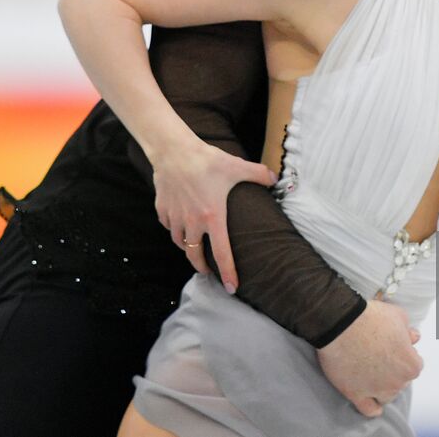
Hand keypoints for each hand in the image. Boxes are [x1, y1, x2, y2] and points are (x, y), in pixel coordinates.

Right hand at [151, 138, 276, 292]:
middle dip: (201, 267)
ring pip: (180, 242)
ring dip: (188, 248)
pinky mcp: (162, 210)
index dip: (227, 272)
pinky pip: (168, 226)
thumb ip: (258, 174)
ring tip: (194, 248)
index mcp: (213, 217)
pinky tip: (180, 225)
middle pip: (195, 256)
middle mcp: (192, 222)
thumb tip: (276, 178)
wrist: (173, 151)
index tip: (230, 288)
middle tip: (208, 271)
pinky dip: (174, 230)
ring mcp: (175, 217)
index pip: (221, 253)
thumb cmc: (206, 160)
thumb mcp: (236, 166)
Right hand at [317, 299, 422, 416]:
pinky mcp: (356, 395)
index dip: (404, 356)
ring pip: (386, 397)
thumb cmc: (372, 317)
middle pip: (400, 382)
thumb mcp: (399, 316)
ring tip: (372, 374)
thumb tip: (414, 337)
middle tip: (379, 357)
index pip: (414, 366)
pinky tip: (372, 403)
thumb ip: (409, 330)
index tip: (394, 348)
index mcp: (411, 365)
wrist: (342, 322)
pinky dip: (372, 407)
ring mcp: (376, 391)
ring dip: (382, 388)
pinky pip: (369, 409)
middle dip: (393, 371)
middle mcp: (397, 383)